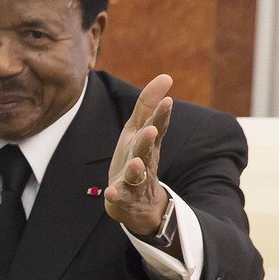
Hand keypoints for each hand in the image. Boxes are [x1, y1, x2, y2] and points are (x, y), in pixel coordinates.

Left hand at [106, 74, 173, 235]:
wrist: (138, 203)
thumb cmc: (137, 158)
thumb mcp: (139, 130)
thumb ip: (148, 105)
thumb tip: (166, 76)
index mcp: (148, 144)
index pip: (157, 128)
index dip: (161, 116)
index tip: (168, 101)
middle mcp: (144, 161)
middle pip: (147, 150)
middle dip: (148, 140)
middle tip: (151, 130)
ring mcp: (135, 182)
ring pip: (137, 175)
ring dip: (136, 169)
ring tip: (135, 163)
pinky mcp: (123, 198)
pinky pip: (120, 197)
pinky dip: (116, 195)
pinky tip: (110, 192)